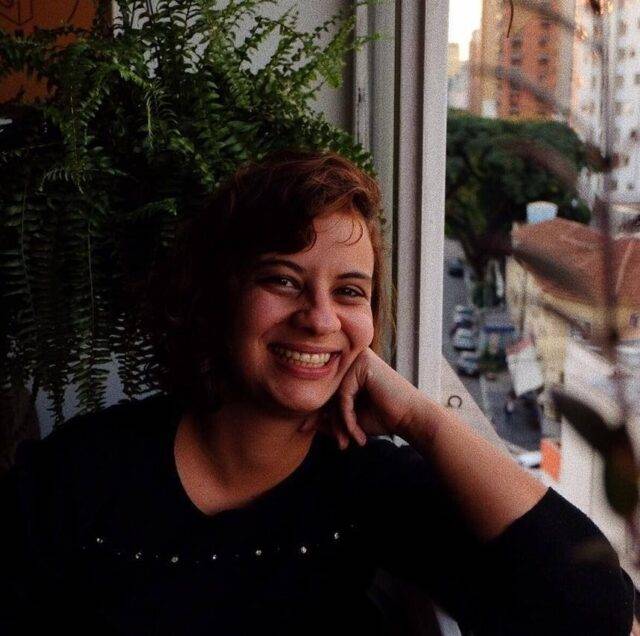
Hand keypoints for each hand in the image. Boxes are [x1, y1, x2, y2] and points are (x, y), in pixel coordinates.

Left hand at [301, 347, 432, 448]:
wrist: (411, 419)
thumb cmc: (383, 418)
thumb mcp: (349, 419)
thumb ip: (327, 418)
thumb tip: (301, 424)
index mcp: (347, 368)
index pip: (325, 391)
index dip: (320, 416)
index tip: (315, 433)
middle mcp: (350, 359)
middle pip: (328, 392)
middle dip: (332, 422)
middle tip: (340, 444)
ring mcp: (357, 358)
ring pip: (334, 395)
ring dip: (340, 423)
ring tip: (348, 441)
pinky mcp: (363, 364)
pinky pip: (344, 395)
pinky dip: (348, 417)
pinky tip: (357, 432)